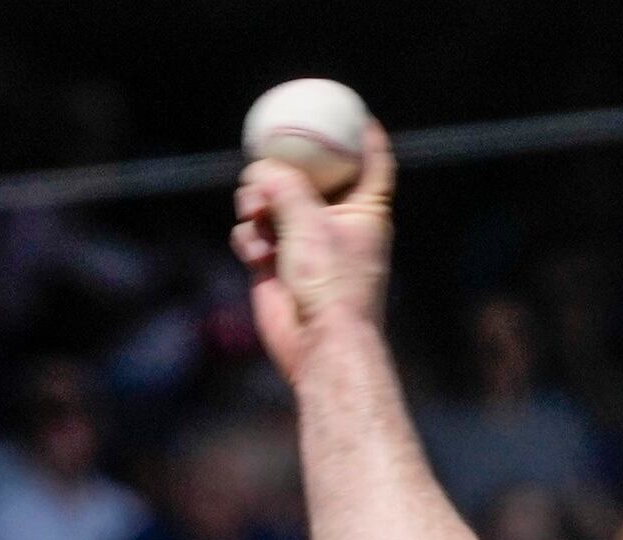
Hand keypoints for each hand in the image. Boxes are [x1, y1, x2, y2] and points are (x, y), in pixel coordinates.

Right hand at [232, 135, 396, 385]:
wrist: (318, 344)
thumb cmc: (330, 284)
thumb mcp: (309, 221)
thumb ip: (285, 186)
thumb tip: (261, 172)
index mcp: (364, 209)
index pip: (372, 162)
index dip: (364, 135)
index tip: (353, 111)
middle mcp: (337, 224)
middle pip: (309, 175)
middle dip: (282, 167)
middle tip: (266, 166)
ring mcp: (306, 244)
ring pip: (273, 202)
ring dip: (257, 202)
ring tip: (255, 213)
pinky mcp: (278, 265)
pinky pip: (255, 234)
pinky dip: (249, 237)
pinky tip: (254, 253)